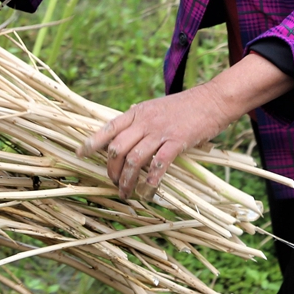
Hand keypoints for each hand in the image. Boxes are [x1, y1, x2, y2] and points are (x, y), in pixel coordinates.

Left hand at [79, 54, 293, 197]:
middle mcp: (145, 121)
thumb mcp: (156, 107)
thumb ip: (140, 120)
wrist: (213, 100)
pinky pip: (158, 164)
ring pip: (134, 159)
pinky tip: (150, 191)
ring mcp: (160, 131)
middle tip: (113, 183)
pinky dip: (151, 180)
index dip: (93, 142)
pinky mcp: (177, 141)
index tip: (81, 153)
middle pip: (118, 148)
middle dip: (111, 170)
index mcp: (137, 112)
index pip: (109, 128)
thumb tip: (125, 133)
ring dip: (128, 180)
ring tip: (127, 193)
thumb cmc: (186, 106)